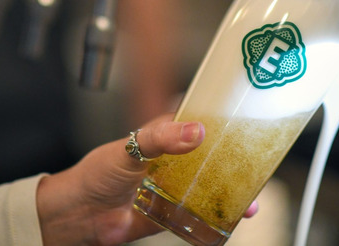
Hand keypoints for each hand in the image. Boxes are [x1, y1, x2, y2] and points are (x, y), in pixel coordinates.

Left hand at [35, 115, 258, 245]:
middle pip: (213, 156)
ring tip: (251, 199)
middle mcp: (175, 159)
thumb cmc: (97, 173)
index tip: (250, 120)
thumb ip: (162, 139)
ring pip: (211, 186)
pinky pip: (199, 213)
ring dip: (232, 192)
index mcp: (165, 134)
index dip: (224, 121)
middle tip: (259, 166)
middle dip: (237, 162)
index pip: (200, 120)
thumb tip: (196, 131)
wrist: (79, 214)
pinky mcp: (173, 211)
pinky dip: (216, 216)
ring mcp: (176, 185)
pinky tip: (232, 218)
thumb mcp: (130, 146)